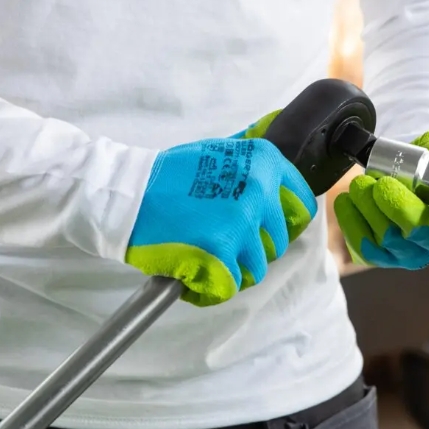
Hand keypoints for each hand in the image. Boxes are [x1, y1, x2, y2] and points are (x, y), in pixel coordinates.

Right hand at [125, 136, 316, 306]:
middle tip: (221, 242)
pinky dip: (210, 287)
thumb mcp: (219, 151)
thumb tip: (279, 141)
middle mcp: (259, 191)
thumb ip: (252, 162)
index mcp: (264, 163)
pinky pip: (230, 285)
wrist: (127, 193)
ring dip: (231, 269)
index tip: (267, 229)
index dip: (284, 223)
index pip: (302, 205)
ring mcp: (242, 223)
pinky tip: (192, 273)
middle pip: (277, 242)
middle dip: (252, 248)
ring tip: (204, 256)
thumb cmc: (169, 175)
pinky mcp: (220, 252)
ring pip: (256, 268)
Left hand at [334, 132, 428, 269]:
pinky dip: (351, 220)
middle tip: (383, 183)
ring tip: (361, 183)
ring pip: (387, 237)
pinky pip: (364, 245)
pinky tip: (346, 200)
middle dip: (398, 206)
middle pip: (419, 232)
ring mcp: (411, 255)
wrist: (413, 185)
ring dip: (369, 207)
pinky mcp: (383, 257)